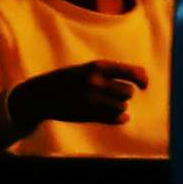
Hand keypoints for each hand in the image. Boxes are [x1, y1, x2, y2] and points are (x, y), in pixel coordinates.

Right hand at [0, 66, 138, 143]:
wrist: (38, 95)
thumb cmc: (68, 80)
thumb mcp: (88, 69)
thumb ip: (114, 72)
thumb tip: (143, 78)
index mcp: (97, 67)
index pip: (131, 72)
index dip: (141, 79)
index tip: (144, 84)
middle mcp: (95, 82)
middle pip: (127, 91)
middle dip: (123, 93)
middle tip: (110, 94)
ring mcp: (90, 99)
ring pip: (122, 105)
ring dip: (118, 105)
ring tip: (103, 102)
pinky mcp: (86, 114)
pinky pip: (115, 117)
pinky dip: (119, 117)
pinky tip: (118, 117)